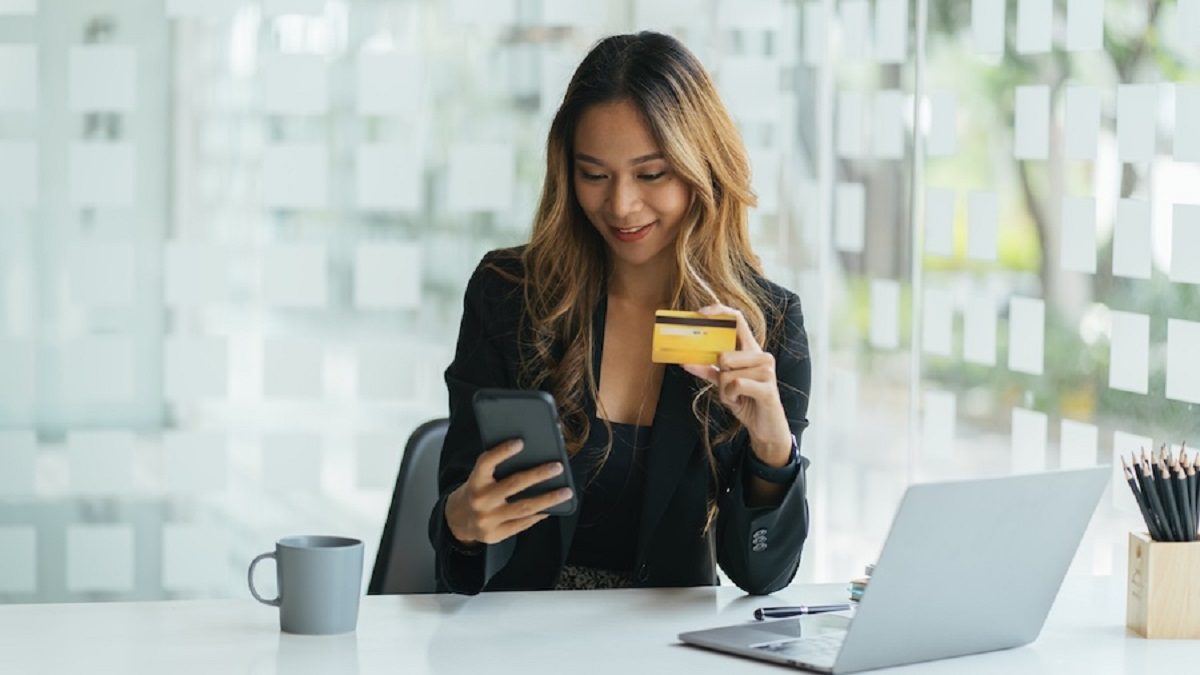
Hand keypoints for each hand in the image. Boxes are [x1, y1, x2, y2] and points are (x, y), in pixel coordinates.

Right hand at [444, 439, 573, 545]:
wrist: (457, 520)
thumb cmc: (476, 491)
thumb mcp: (480, 477)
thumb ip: (497, 468)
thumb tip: (532, 456)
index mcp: (474, 481)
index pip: (486, 462)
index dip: (502, 452)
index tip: (520, 442)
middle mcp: (480, 500)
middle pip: (513, 485)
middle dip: (538, 475)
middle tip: (557, 467)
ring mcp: (487, 520)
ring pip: (523, 508)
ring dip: (548, 499)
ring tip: (566, 492)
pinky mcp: (495, 534)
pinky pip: (522, 524)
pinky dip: (539, 514)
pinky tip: (551, 507)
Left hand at [680, 304, 791, 465]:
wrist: (766, 427)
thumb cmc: (746, 400)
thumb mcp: (724, 384)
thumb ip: (708, 370)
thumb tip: (685, 361)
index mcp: (751, 350)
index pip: (737, 319)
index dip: (719, 312)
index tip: (700, 313)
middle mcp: (761, 356)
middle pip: (724, 354)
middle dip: (719, 375)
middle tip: (727, 387)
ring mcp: (767, 371)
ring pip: (726, 373)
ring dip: (724, 391)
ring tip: (736, 397)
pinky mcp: (768, 388)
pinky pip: (735, 385)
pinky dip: (730, 397)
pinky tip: (740, 401)